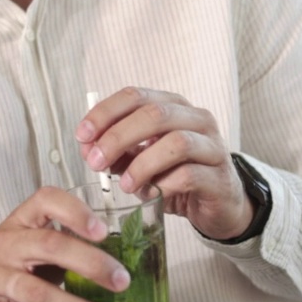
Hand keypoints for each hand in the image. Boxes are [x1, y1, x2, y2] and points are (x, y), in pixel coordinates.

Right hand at [0, 187, 130, 301]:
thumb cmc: (13, 263)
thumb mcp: (34, 245)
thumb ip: (68, 246)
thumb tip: (118, 262)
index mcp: (23, 221)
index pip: (46, 201)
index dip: (75, 213)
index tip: (103, 232)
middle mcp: (5, 243)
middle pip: (48, 246)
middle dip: (89, 263)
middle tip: (122, 281)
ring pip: (35, 292)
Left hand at [77, 87, 253, 240]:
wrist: (218, 205)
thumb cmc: (177, 176)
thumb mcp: (140, 160)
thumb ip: (116, 152)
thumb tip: (86, 146)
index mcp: (173, 106)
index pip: (135, 96)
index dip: (105, 113)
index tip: (82, 135)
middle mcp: (196, 119)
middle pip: (154, 115)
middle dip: (118, 137)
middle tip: (95, 162)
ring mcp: (212, 146)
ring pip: (176, 143)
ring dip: (142, 164)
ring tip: (125, 185)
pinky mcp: (220, 177)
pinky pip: (190, 175)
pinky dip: (164, 186)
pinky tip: (151, 196)